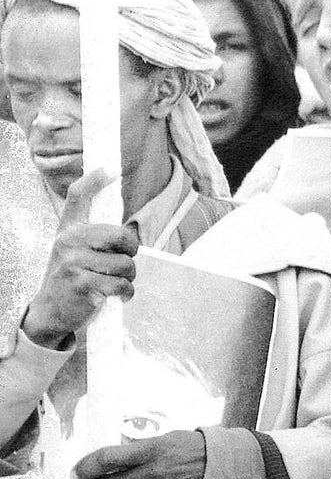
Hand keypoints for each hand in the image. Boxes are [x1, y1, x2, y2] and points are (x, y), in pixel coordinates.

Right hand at [23, 169, 137, 349]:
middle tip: (125, 260)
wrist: (51, 310)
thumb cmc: (71, 278)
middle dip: (131, 251)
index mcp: (68, 230)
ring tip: (115, 281)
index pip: (78, 196)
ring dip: (129, 277)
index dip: (95, 179)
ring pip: (126, 265)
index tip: (111, 168)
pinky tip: (117, 296)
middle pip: (121, 235)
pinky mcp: (83, 285)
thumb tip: (120, 225)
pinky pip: (122, 285)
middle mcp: (69, 241)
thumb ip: (91, 236)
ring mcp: (74, 263)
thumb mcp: (73, 250)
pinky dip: (126, 293)